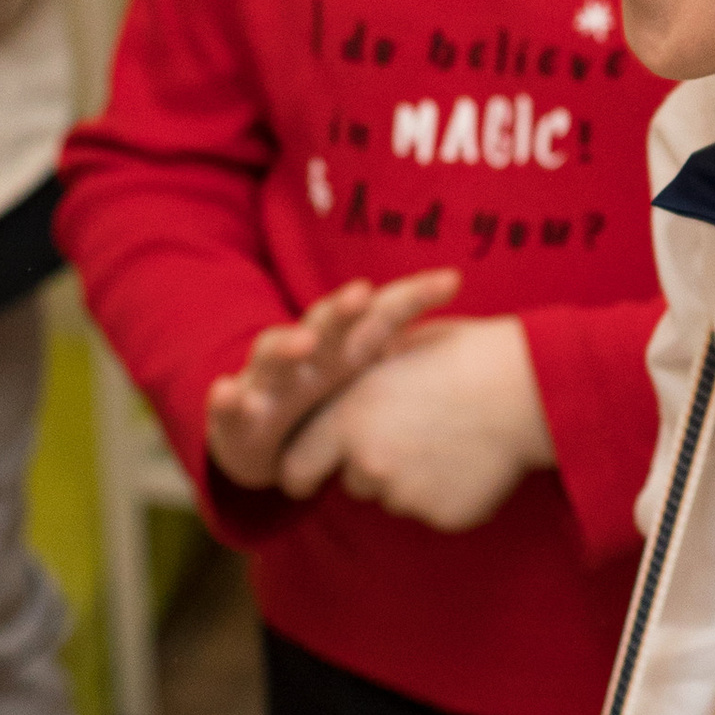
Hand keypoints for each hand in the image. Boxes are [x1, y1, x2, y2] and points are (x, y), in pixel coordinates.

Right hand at [205, 273, 462, 491]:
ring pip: (274, 352)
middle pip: (326, 320)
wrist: (255, 432)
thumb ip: (416, 357)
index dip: (413, 297)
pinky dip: (228, 398)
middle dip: (343, 308)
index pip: (382, 312)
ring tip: (304, 342)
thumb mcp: (368, 376)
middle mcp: (305, 351)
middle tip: (363, 295)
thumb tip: (486, 341)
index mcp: (343, 344)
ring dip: (288, 343)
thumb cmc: (323, 395)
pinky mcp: (235, 409)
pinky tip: (228, 392)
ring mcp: (267, 377)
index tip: (453, 281)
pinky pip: (229, 404)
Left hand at [282, 314, 550, 529]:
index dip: (300, 472)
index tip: (308, 477)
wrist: (527, 387)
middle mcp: (369, 462)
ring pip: (396, 497)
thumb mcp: (400, 350)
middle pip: (353, 483)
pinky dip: (448, 492)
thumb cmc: (466, 356)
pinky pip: (435, 510)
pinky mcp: (443, 517)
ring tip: (451, 438)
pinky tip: (473, 458)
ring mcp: (406, 495)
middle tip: (411, 436)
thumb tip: (347, 387)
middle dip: (372, 467)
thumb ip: (363, 379)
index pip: (295, 466)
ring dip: (412, 479)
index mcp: (349, 417)